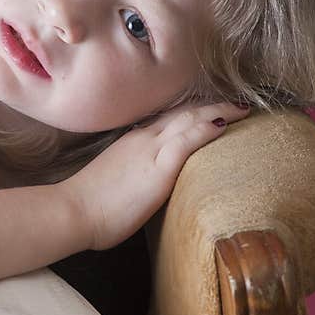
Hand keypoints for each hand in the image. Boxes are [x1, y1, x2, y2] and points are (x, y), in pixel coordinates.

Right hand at [61, 101, 251, 250]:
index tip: (208, 110)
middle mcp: (143, 139)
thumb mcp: (113, 182)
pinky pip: (188, 139)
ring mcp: (151, 150)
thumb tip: (142, 185)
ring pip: (190, 119)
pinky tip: (226, 123)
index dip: (190, 113)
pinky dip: (208, 128)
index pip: (166, 120)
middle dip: (210, 105)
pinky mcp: (159, 167)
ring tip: (242, 109)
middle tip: (236, 103)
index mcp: (131, 143)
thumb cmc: (86, 206)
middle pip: (182, 113)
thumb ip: (131, 177)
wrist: (72, 211)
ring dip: (218, 110)